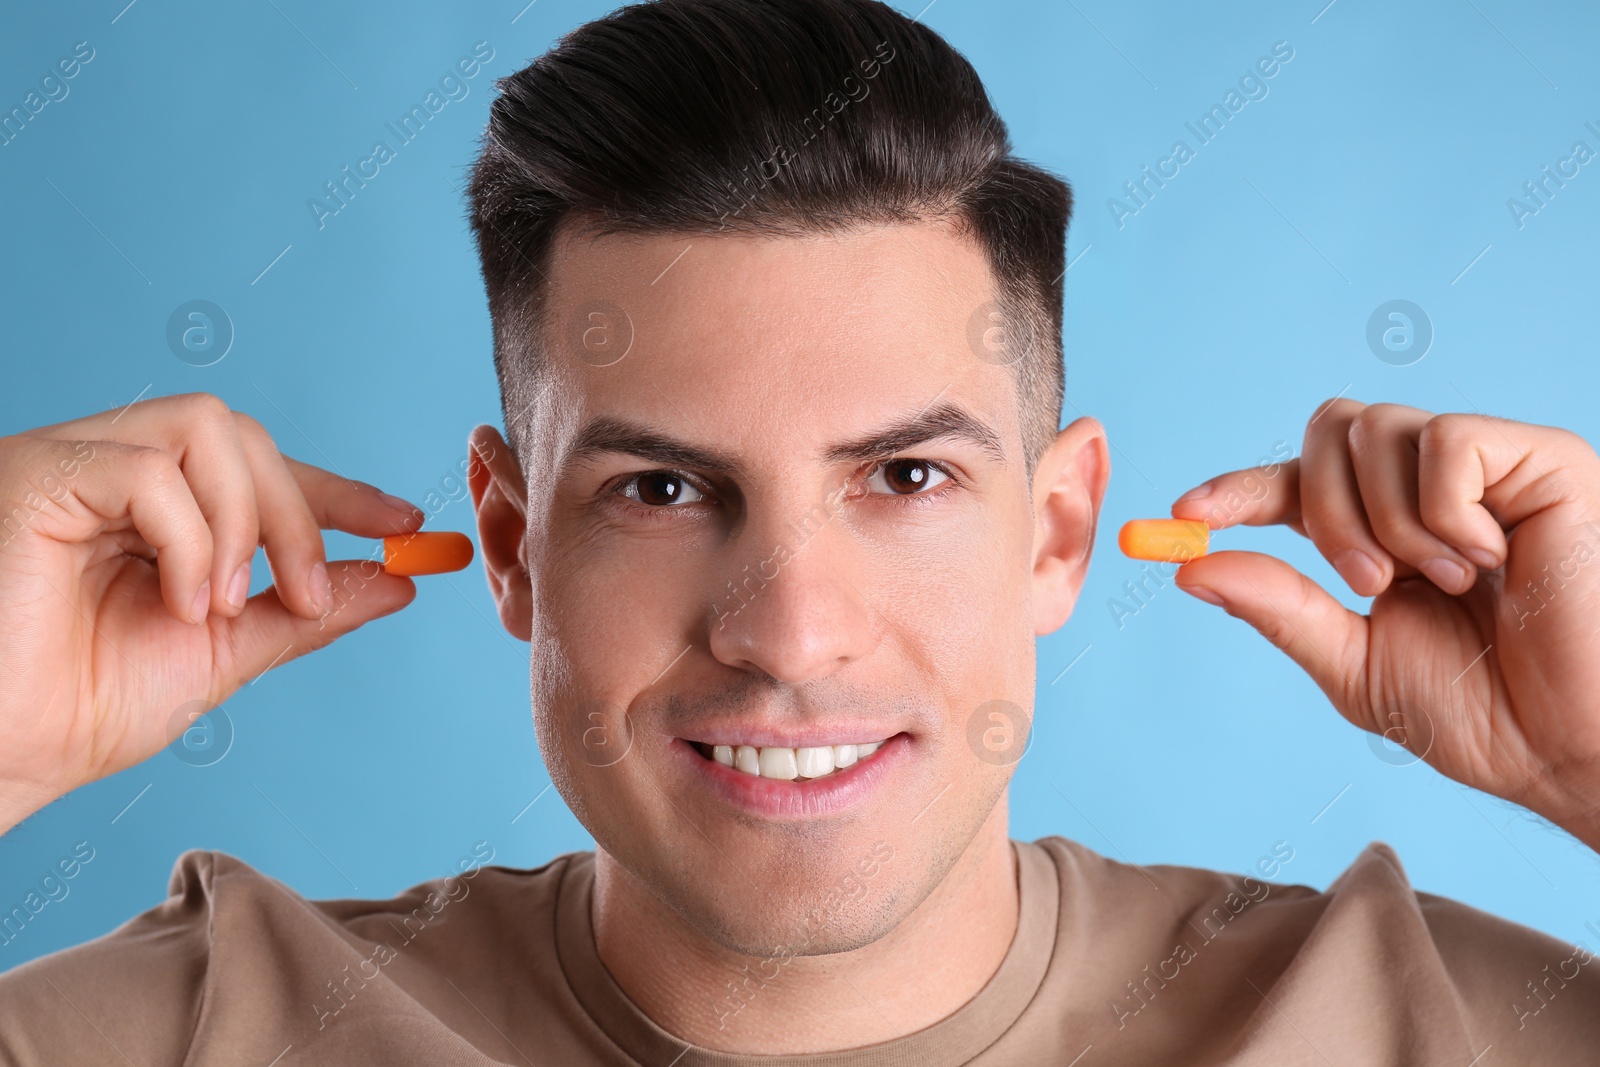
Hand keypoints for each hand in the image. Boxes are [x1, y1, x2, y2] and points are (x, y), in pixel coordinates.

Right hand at [0, 393, 421, 832]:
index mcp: (151, 507)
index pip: (257, 465)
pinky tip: (180, 603)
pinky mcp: (35, 475)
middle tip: (306, 594)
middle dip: (298, 513)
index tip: (405, 527)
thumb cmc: (80, 709)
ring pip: (204, 428)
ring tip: (222, 607)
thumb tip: (397, 582)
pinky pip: (145, 469)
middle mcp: (110, 468)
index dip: (335, 490)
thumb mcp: (224, 652)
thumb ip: (305, 610)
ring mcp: (71, 463)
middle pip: (241, 433)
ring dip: (242, 522)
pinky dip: (189, 538)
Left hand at [1171, 399, 1599, 848]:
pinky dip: (1444, 511)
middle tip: (1366, 582)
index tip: (1186, 515)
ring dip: (1384, 519)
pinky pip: (1447, 442)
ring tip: (1444, 583)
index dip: (1238, 489)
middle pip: (1329, 429)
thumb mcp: (1354, 661)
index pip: (1296, 482)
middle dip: (1323, 508)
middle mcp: (1431, 489)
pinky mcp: (1544, 460)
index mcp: (1384, 531)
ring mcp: (1488, 469)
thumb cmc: (1482, 713)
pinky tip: (1489, 561)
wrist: (1570, 748)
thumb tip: (1187, 569)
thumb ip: (1278, 608)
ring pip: (1377, 429)